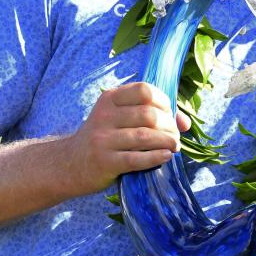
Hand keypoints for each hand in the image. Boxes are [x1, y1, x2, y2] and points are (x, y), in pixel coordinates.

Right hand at [65, 82, 189, 193]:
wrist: (70, 164)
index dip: (164, 102)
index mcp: (110, 99)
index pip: (145, 90)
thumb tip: (185, 123)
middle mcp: (105, 115)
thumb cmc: (104, 138)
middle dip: (169, 127)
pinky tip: (166, 157)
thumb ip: (151, 114)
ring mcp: (102, 139)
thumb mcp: (119, 119)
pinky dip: (156, 157)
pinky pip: (136, 159)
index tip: (170, 116)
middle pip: (149, 115)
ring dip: (167, 142)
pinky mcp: (104, 161)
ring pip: (145, 136)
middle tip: (174, 137)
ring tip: (173, 147)